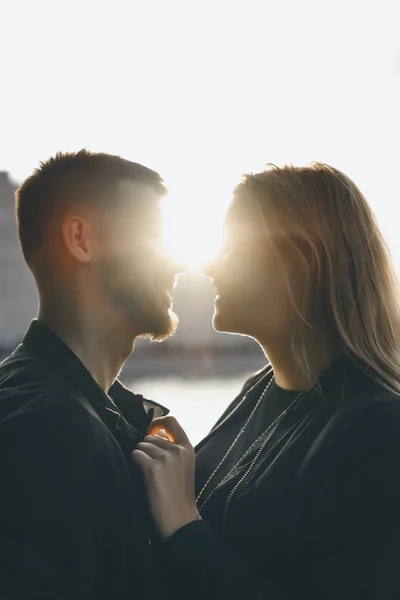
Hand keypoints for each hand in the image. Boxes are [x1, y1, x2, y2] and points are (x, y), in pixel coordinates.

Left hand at [131, 416, 199, 539]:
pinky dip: (135, 465)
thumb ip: (173, 448)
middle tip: (152, 468)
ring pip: (141, 446)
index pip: (171, 421)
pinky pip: (136, 455)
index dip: (157, 423)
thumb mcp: (184, 465)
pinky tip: (143, 477)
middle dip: (146, 449)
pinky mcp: (153, 468)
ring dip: (140, 458)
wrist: (180, 519)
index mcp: (187, 448)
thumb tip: (156, 433)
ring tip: (149, 475)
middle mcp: (178, 450)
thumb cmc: (179, 494)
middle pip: (151, 437)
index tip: (151, 431)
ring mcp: (166, 458)